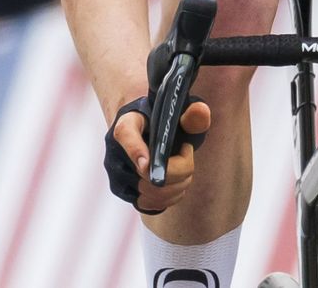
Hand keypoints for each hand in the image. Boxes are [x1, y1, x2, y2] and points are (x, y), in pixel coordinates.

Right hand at [104, 97, 211, 214]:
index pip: (126, 135)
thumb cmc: (163, 121)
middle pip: (150, 174)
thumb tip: (201, 112)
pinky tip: (176, 181)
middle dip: (181, 168)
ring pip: (156, 193)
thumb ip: (191, 114)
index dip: (136, 151)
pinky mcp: (126, 194)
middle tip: (187, 152)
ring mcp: (118, 176)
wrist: (146, 132)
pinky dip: (172, 196)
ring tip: (185, 166)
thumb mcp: (176, 112)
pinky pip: (154, 204)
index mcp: (126, 123)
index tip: (147, 164)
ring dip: (180, 183)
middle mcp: (116, 152)